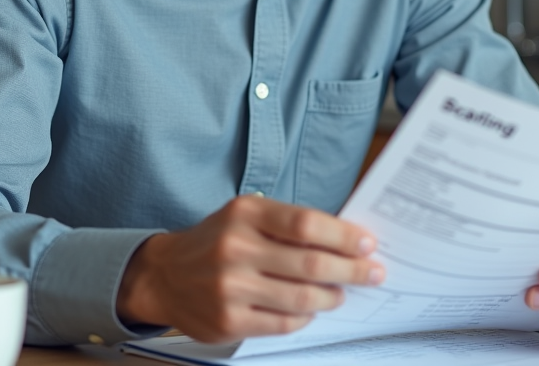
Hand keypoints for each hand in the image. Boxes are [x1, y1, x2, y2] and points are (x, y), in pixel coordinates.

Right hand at [116, 195, 384, 342]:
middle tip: (373, 272)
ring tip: (342, 293)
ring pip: (301, 297)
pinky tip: (311, 309)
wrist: (165, 275)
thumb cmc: (216, 241)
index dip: (343, 236)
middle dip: (352, 270)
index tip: (368, 243)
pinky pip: (283, 322)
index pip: (305, 224)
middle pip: (310, 263)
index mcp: (244, 214)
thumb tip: (345, 239)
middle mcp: (235, 248)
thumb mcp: (244, 215)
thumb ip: (287, 223)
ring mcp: (230, 288)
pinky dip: (305, 316)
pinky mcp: (228, 320)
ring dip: (332, 296)